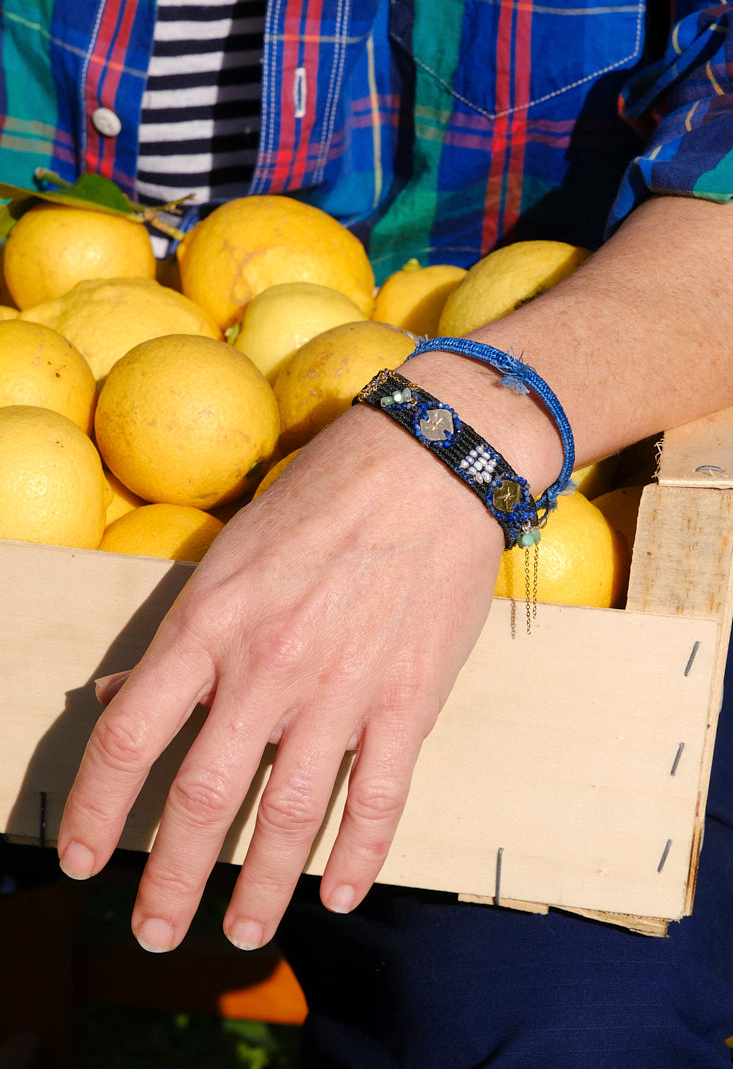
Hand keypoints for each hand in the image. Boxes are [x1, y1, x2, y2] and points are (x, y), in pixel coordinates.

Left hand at [57, 401, 502, 951]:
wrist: (430, 466)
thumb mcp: (230, 552)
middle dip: (170, 879)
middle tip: (156, 931)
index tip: (83, 859)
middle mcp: (266, 668)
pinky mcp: (408, 701)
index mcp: (209, 624)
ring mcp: (340, 690)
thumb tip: (124, 692)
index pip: (129, 737)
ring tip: (242, 932)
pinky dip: (358, 855)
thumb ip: (181, 633)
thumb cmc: (321, 497)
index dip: (96, 811)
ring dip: (260, 887)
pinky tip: (339, 891)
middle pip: (201, 799)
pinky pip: (379, 798)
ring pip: (289, 815)